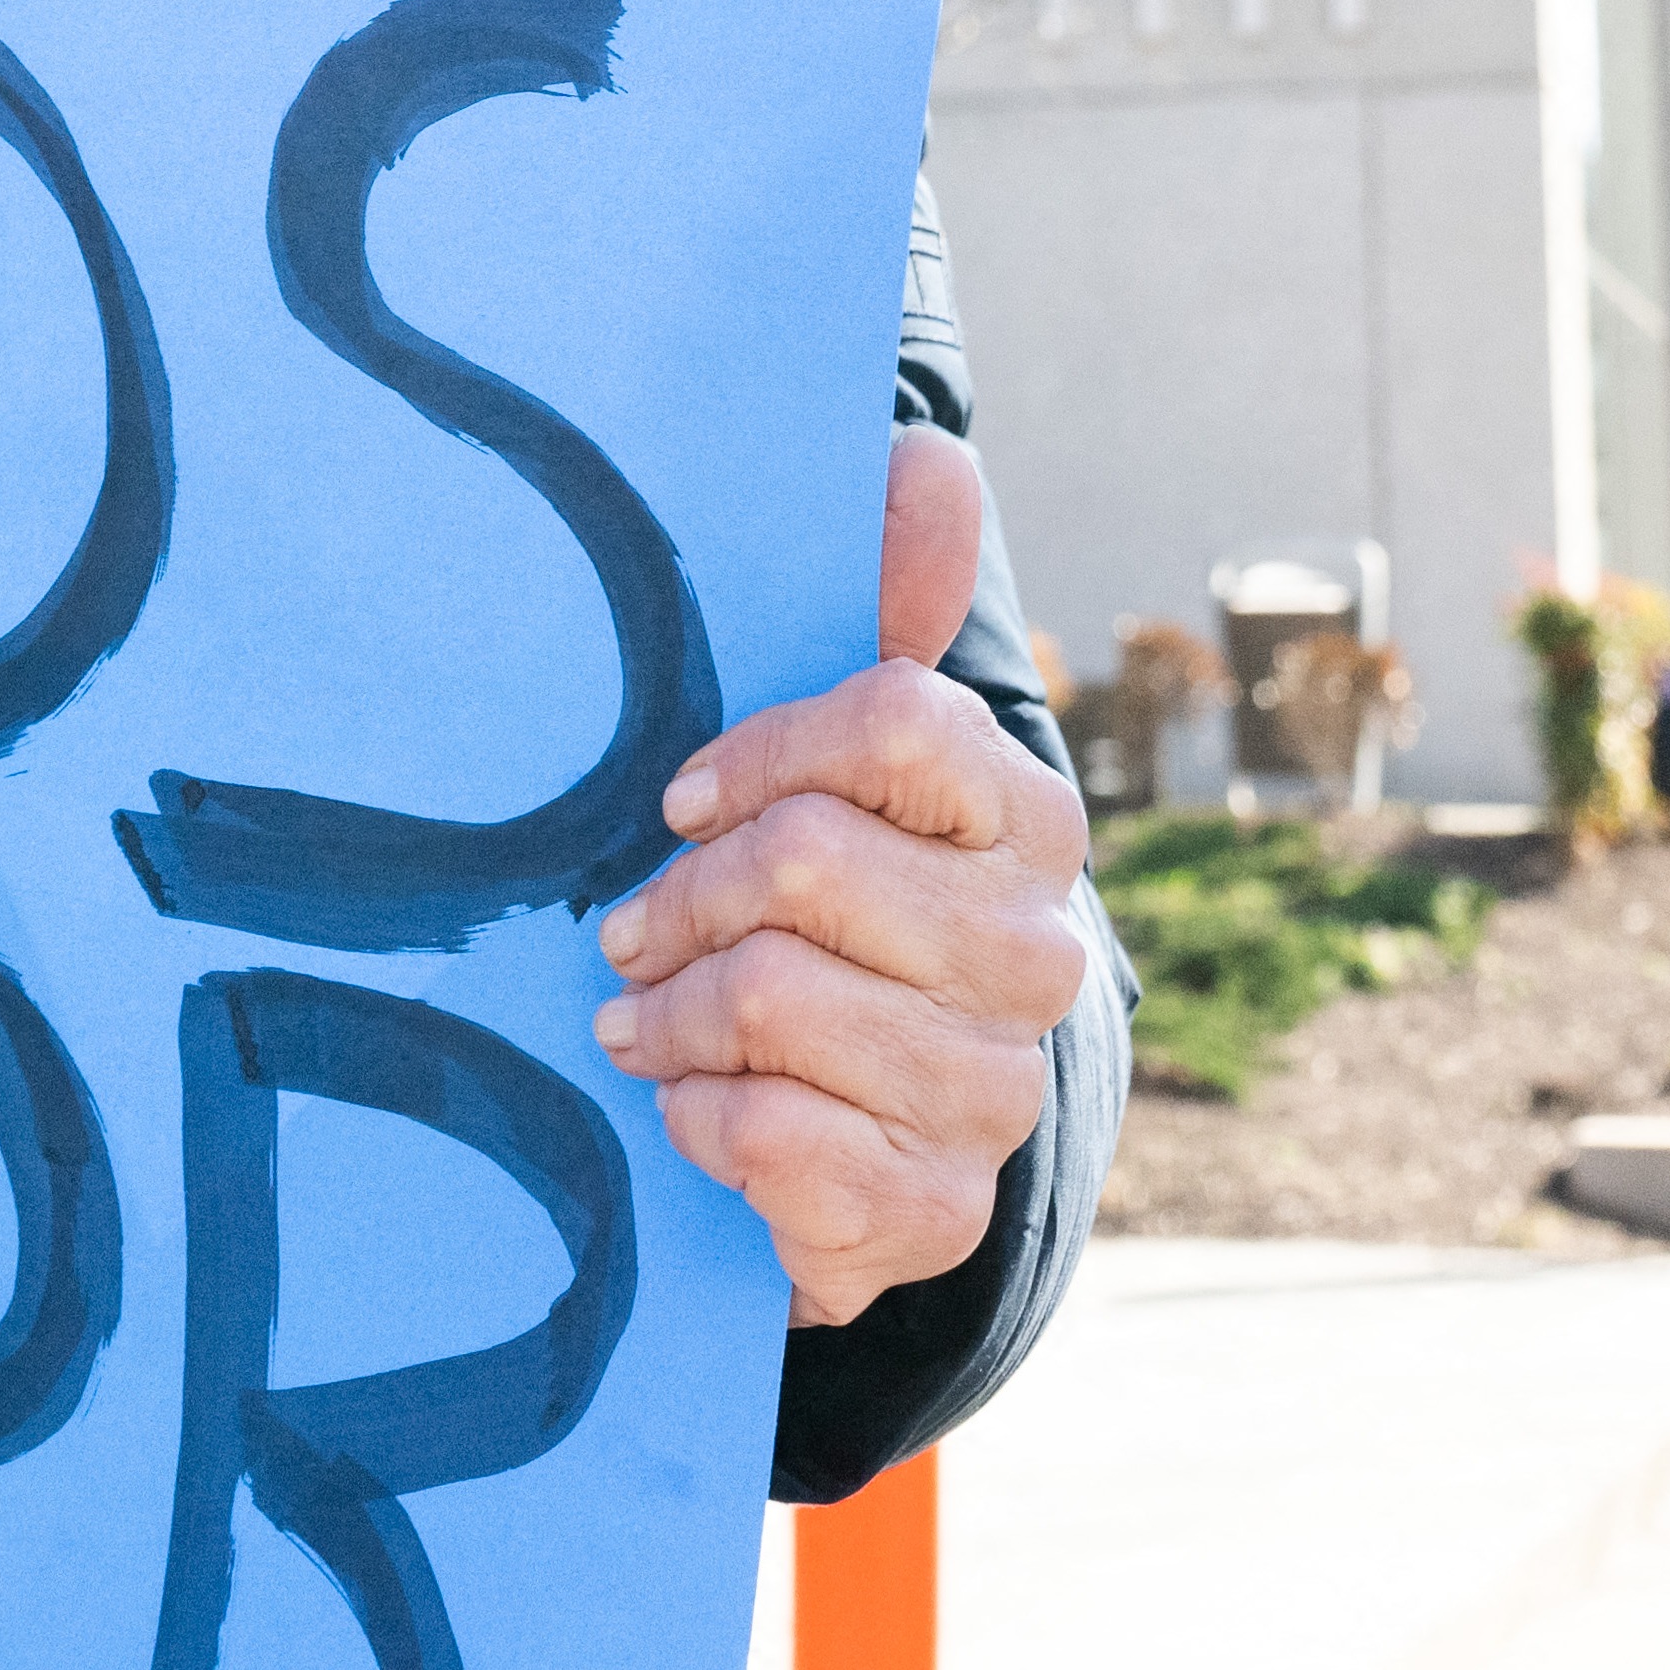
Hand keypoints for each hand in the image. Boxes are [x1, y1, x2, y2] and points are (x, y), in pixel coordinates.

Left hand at [593, 425, 1096, 1322]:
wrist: (858, 1142)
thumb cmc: (831, 916)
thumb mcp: (838, 766)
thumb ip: (883, 606)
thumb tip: (929, 459)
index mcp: (1027, 820)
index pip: (892, 722)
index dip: (758, 753)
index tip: (681, 798)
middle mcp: (1037, 952)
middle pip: (805, 862)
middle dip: (685, 896)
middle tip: (632, 929)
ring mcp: (993, 1089)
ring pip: (774, 999)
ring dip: (674, 1013)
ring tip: (650, 1020)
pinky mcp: (934, 1211)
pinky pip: (773, 1136)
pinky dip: (699, 1119)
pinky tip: (696, 1110)